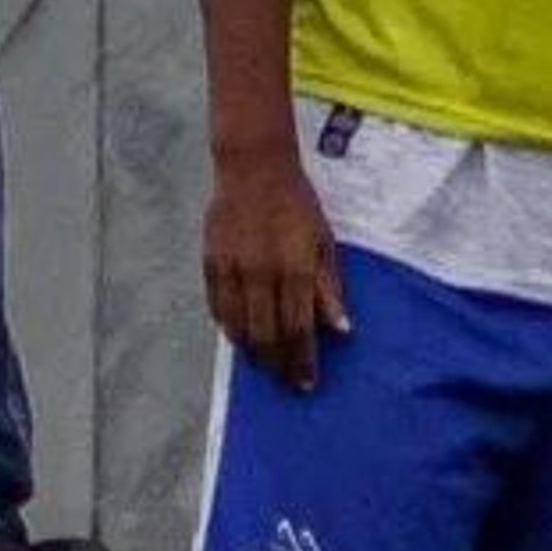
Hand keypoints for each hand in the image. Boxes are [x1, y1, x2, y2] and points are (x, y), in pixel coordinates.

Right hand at [201, 148, 351, 390]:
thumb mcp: (323, 242)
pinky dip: (228, 326)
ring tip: (263, 364)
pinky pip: (217, 306)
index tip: (307, 382)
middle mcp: (261, 274)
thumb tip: (340, 329)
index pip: (298, 329)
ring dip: (251, 351)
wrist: (253, 167)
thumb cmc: (297, 203)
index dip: (302, 361)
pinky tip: (238, 335)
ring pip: (238, 326)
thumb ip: (329, 287)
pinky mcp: (211, 262)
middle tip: (286, 382)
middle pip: (267, 335)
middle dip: (278, 365)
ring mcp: (232, 269)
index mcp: (295, 269)